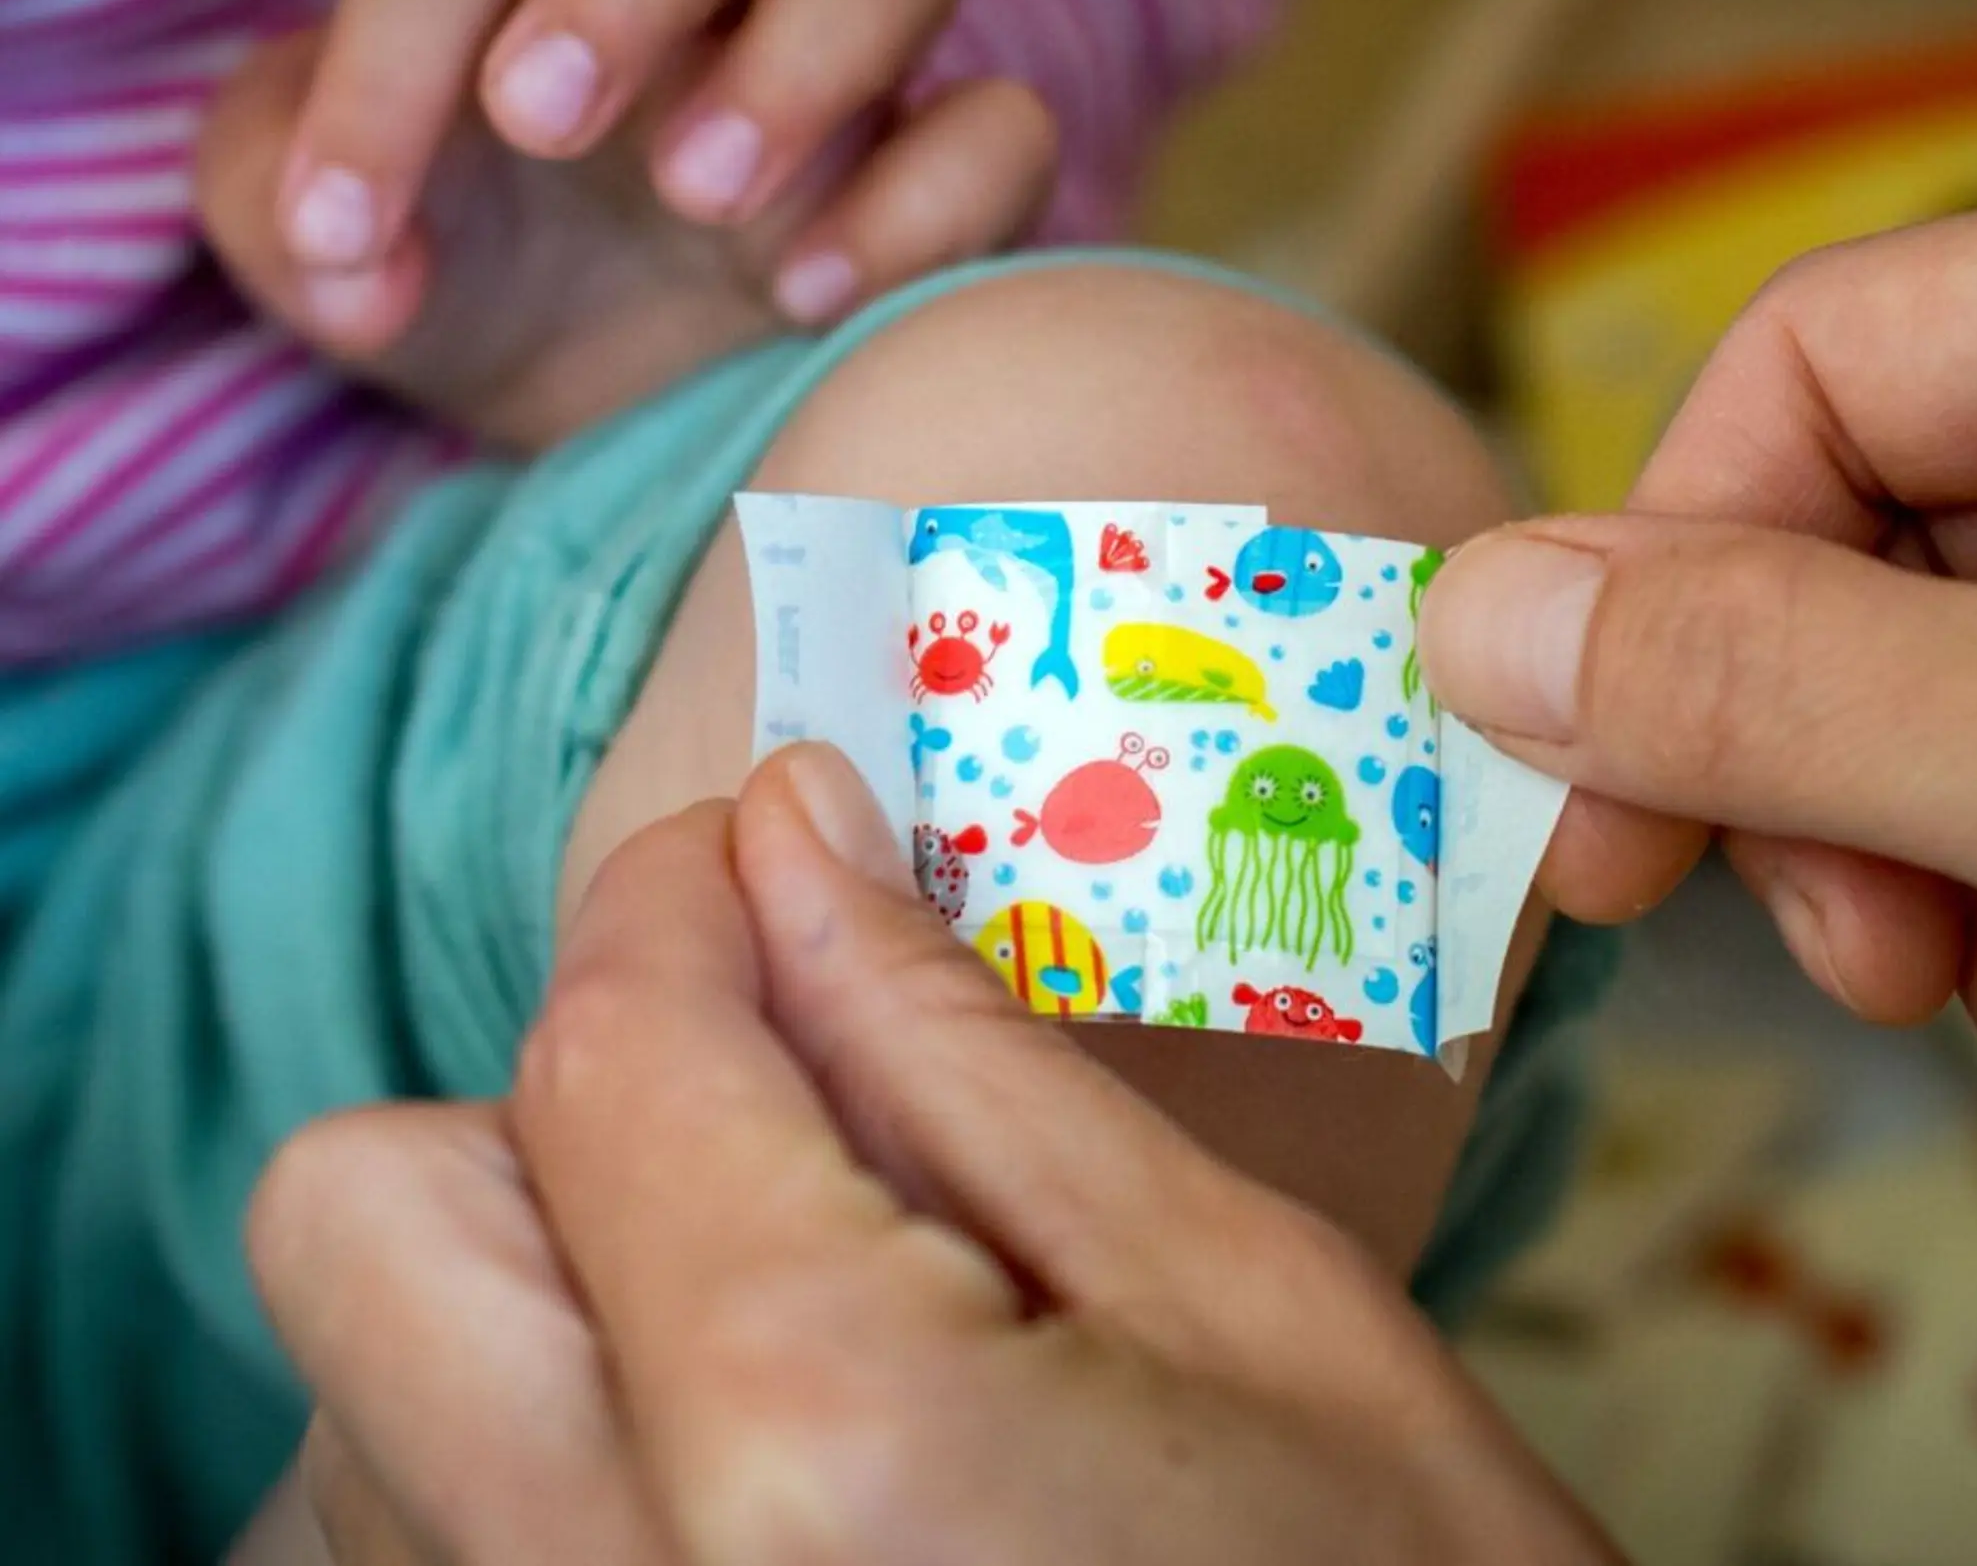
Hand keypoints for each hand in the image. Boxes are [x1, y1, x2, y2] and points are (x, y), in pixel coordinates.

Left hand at [195, 0, 1056, 452]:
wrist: (618, 428)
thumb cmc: (476, 297)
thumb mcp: (329, 258)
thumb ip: (285, 208)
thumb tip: (360, 252)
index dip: (388, 64)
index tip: (345, 233)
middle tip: (545, 121)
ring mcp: (856, 74)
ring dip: (808, 51)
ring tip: (703, 197)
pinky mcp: (957, 188)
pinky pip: (1004, 129)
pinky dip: (923, 197)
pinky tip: (807, 299)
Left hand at [241, 746, 1610, 1564]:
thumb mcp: (1241, 1303)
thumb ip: (968, 1059)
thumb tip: (801, 845)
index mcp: (814, 1432)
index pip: (614, 1046)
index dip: (685, 894)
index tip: (778, 845)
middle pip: (370, 1214)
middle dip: (565, 1103)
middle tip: (779, 1101)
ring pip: (375, 1385)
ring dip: (549, 1284)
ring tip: (803, 1311)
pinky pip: (431, 1528)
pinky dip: (539, 1448)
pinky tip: (755, 1468)